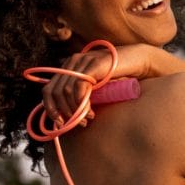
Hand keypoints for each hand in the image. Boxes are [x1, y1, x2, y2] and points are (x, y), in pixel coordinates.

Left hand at [41, 44, 156, 126]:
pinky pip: (78, 87)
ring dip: (75, 110)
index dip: (50, 108)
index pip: (48, 90)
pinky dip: (82, 103)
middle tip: (78, 124)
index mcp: (68, 67)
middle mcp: (72, 62)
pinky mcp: (93, 64)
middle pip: (54, 92)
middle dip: (64, 113)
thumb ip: (81, 96)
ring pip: (65, 91)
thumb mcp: (94, 89)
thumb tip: (66, 117)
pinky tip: (91, 112)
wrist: (137, 61)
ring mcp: (82, 61)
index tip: (60, 123)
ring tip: (88, 119)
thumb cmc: (117, 78)